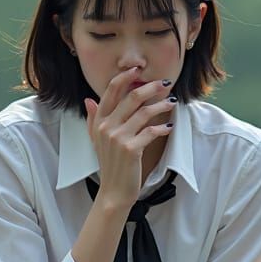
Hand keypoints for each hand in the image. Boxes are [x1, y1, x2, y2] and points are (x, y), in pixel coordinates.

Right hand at [83, 67, 175, 208]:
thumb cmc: (110, 165)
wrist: (114, 192)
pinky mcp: (131, 149)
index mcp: (99, 122)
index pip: (111, 91)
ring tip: (171, 103)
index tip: (138, 69)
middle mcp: (107, 127)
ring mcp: (118, 138)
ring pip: (144, 112)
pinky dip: (162, 128)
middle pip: (131, 97)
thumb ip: (93, 119)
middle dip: (151, 87)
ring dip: (161, 105)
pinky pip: (151, 131)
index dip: (125, 77)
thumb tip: (88, 100)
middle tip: (165, 84)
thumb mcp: (96, 141)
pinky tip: (168, 127)